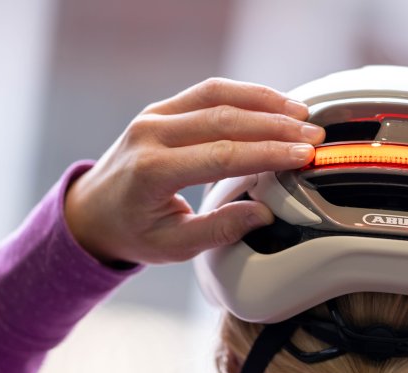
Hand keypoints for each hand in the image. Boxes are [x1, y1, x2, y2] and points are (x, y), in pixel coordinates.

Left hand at [64, 77, 325, 264]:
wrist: (94, 211)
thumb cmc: (133, 232)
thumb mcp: (173, 246)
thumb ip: (219, 230)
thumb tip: (263, 214)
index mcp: (152, 171)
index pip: (221, 155)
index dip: (267, 154)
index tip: (302, 157)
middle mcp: (151, 134)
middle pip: (224, 120)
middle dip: (275, 127)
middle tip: (313, 137)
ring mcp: (155, 115)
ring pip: (218, 96)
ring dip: (265, 102)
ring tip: (302, 115)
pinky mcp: (163, 107)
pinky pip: (209, 91)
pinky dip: (246, 94)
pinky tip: (275, 104)